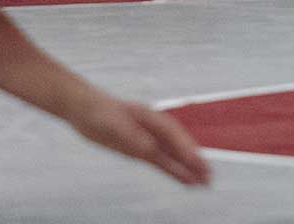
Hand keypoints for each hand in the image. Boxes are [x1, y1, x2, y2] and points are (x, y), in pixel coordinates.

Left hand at [66, 91, 209, 185]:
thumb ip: (132, 136)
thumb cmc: (99, 111)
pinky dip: (175, 171)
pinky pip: (162, 162)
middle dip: (194, 160)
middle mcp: (154, 129)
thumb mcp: (113, 124)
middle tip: (208, 176)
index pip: (172, 134)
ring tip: (204, 182)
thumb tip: (150, 149)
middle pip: (178, 145)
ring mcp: (149, 140)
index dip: (185, 147)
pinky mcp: (142, 150)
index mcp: (151, 117)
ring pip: (173, 156)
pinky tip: (185, 180)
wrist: (84, 109)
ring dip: (188, 168)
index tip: (195, 161)